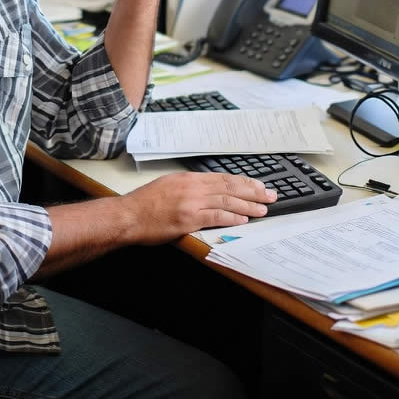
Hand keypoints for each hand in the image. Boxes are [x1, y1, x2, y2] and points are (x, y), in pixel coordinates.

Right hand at [123, 171, 277, 241]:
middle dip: (253, 192)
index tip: (258, 186)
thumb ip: (188, 187)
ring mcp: (190, 203)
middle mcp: (192, 188)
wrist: (128, 215)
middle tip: (270, 196)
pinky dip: (231, 218)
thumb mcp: (167, 186)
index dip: (244, 182)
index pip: (223, 178)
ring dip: (248, 206)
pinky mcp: (188, 219)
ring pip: (226, 202)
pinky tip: (243, 220)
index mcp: (188, 179)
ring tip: (263, 210)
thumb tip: (207, 191)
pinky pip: (215, 217)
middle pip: (229, 187)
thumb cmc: (144, 204)